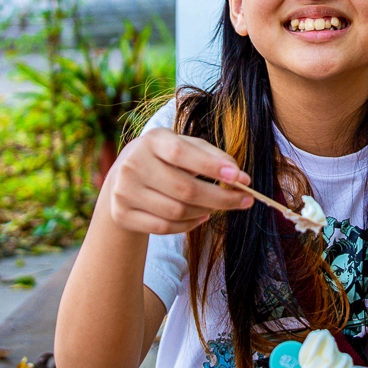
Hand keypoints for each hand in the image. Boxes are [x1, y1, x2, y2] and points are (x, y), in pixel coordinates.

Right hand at [102, 128, 252, 234]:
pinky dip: (190, 225)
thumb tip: (239, 175)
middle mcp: (133, 164)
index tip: (239, 177)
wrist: (122, 180)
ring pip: (177, 211)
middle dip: (220, 197)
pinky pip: (165, 227)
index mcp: (152, 140)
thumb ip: (211, 155)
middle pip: (184, 189)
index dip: (211, 166)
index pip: (182, 153)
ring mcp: (124, 191)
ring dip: (206, 211)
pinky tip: (201, 216)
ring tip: (217, 205)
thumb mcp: (184, 147)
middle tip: (245, 200)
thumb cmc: (164, 159)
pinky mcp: (122, 214)